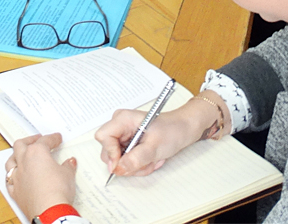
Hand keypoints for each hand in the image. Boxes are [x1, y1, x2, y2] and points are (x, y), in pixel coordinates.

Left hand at [4, 133, 76, 220]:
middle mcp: (23, 162)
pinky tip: (16, 177)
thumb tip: (70, 162)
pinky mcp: (15, 191)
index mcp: (36, 153)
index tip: (57, 138)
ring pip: (10, 161)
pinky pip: (10, 181)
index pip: (45, 141)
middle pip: (21, 145)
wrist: (49, 210)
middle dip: (29, 140)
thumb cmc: (57, 190)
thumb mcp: (68, 175)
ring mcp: (17, 177)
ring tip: (21, 155)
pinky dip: (13, 177)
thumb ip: (68, 166)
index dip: (52, 138)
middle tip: (37, 139)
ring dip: (15, 156)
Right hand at [95, 94, 222, 176]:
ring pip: (117, 160)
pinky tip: (151, 159)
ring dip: (135, 165)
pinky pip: (125, 161)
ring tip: (152, 159)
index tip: (123, 164)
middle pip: (108, 151)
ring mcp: (123, 136)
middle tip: (145, 162)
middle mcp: (119, 126)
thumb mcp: (154, 147)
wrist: (184, 129)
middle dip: (127, 162)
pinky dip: (139, 164)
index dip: (111, 153)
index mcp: (122, 119)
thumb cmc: (172, 130)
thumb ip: (135, 159)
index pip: (103, 137)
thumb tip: (118, 169)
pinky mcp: (128, 144)